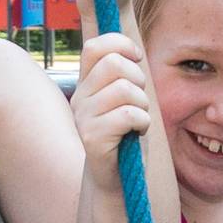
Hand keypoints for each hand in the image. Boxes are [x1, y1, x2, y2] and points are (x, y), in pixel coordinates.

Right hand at [73, 32, 154, 176]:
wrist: (116, 177)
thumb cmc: (126, 134)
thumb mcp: (125, 97)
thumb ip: (125, 73)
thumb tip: (136, 48)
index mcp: (86, 83)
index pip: (95, 47)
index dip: (120, 44)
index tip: (137, 58)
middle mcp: (80, 97)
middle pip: (114, 64)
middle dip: (138, 78)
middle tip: (139, 99)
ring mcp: (83, 117)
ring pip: (124, 89)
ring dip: (142, 104)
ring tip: (139, 119)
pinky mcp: (92, 137)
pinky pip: (128, 114)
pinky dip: (142, 122)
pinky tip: (137, 132)